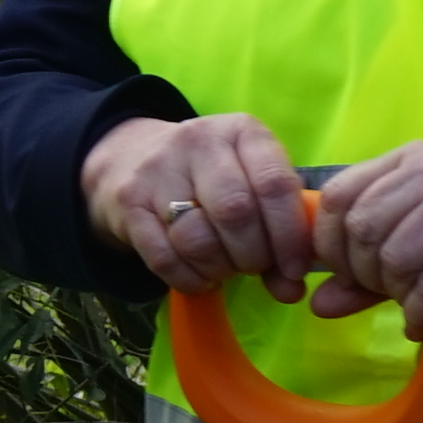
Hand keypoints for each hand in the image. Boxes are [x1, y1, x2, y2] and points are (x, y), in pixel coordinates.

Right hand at [82, 109, 317, 297]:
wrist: (131, 156)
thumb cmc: (211, 175)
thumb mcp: (251, 182)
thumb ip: (279, 232)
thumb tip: (291, 290)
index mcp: (242, 132)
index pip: (274, 184)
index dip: (289, 234)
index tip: (294, 269)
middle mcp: (198, 142)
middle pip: (235, 212)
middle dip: (253, 255)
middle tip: (254, 267)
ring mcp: (157, 170)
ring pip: (197, 239)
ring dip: (220, 269)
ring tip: (226, 270)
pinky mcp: (128, 202)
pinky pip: (163, 257)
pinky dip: (189, 279)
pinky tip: (200, 277)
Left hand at [300, 144, 422, 327]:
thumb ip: (366, 268)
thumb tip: (317, 304)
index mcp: (411, 159)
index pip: (340, 194)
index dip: (330, 243)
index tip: (344, 273)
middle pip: (363, 228)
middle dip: (362, 273)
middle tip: (387, 292)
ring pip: (394, 258)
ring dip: (396, 295)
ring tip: (414, 304)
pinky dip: (420, 313)